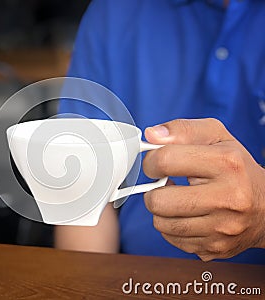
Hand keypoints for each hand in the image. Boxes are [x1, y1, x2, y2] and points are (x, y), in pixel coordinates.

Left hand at [143, 118, 264, 260]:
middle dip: (154, 191)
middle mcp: (228, 198)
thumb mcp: (215, 137)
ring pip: (162, 224)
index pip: (166, 160)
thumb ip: (181, 130)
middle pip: (159, 200)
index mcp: (227, 163)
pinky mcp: (215, 247)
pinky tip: (186, 215)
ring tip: (177, 200)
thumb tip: (151, 135)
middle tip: (165, 185)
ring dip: (162, 211)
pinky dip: (172, 227)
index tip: (155, 164)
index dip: (151, 161)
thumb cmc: (236, 168)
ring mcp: (222, 227)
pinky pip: (172, 239)